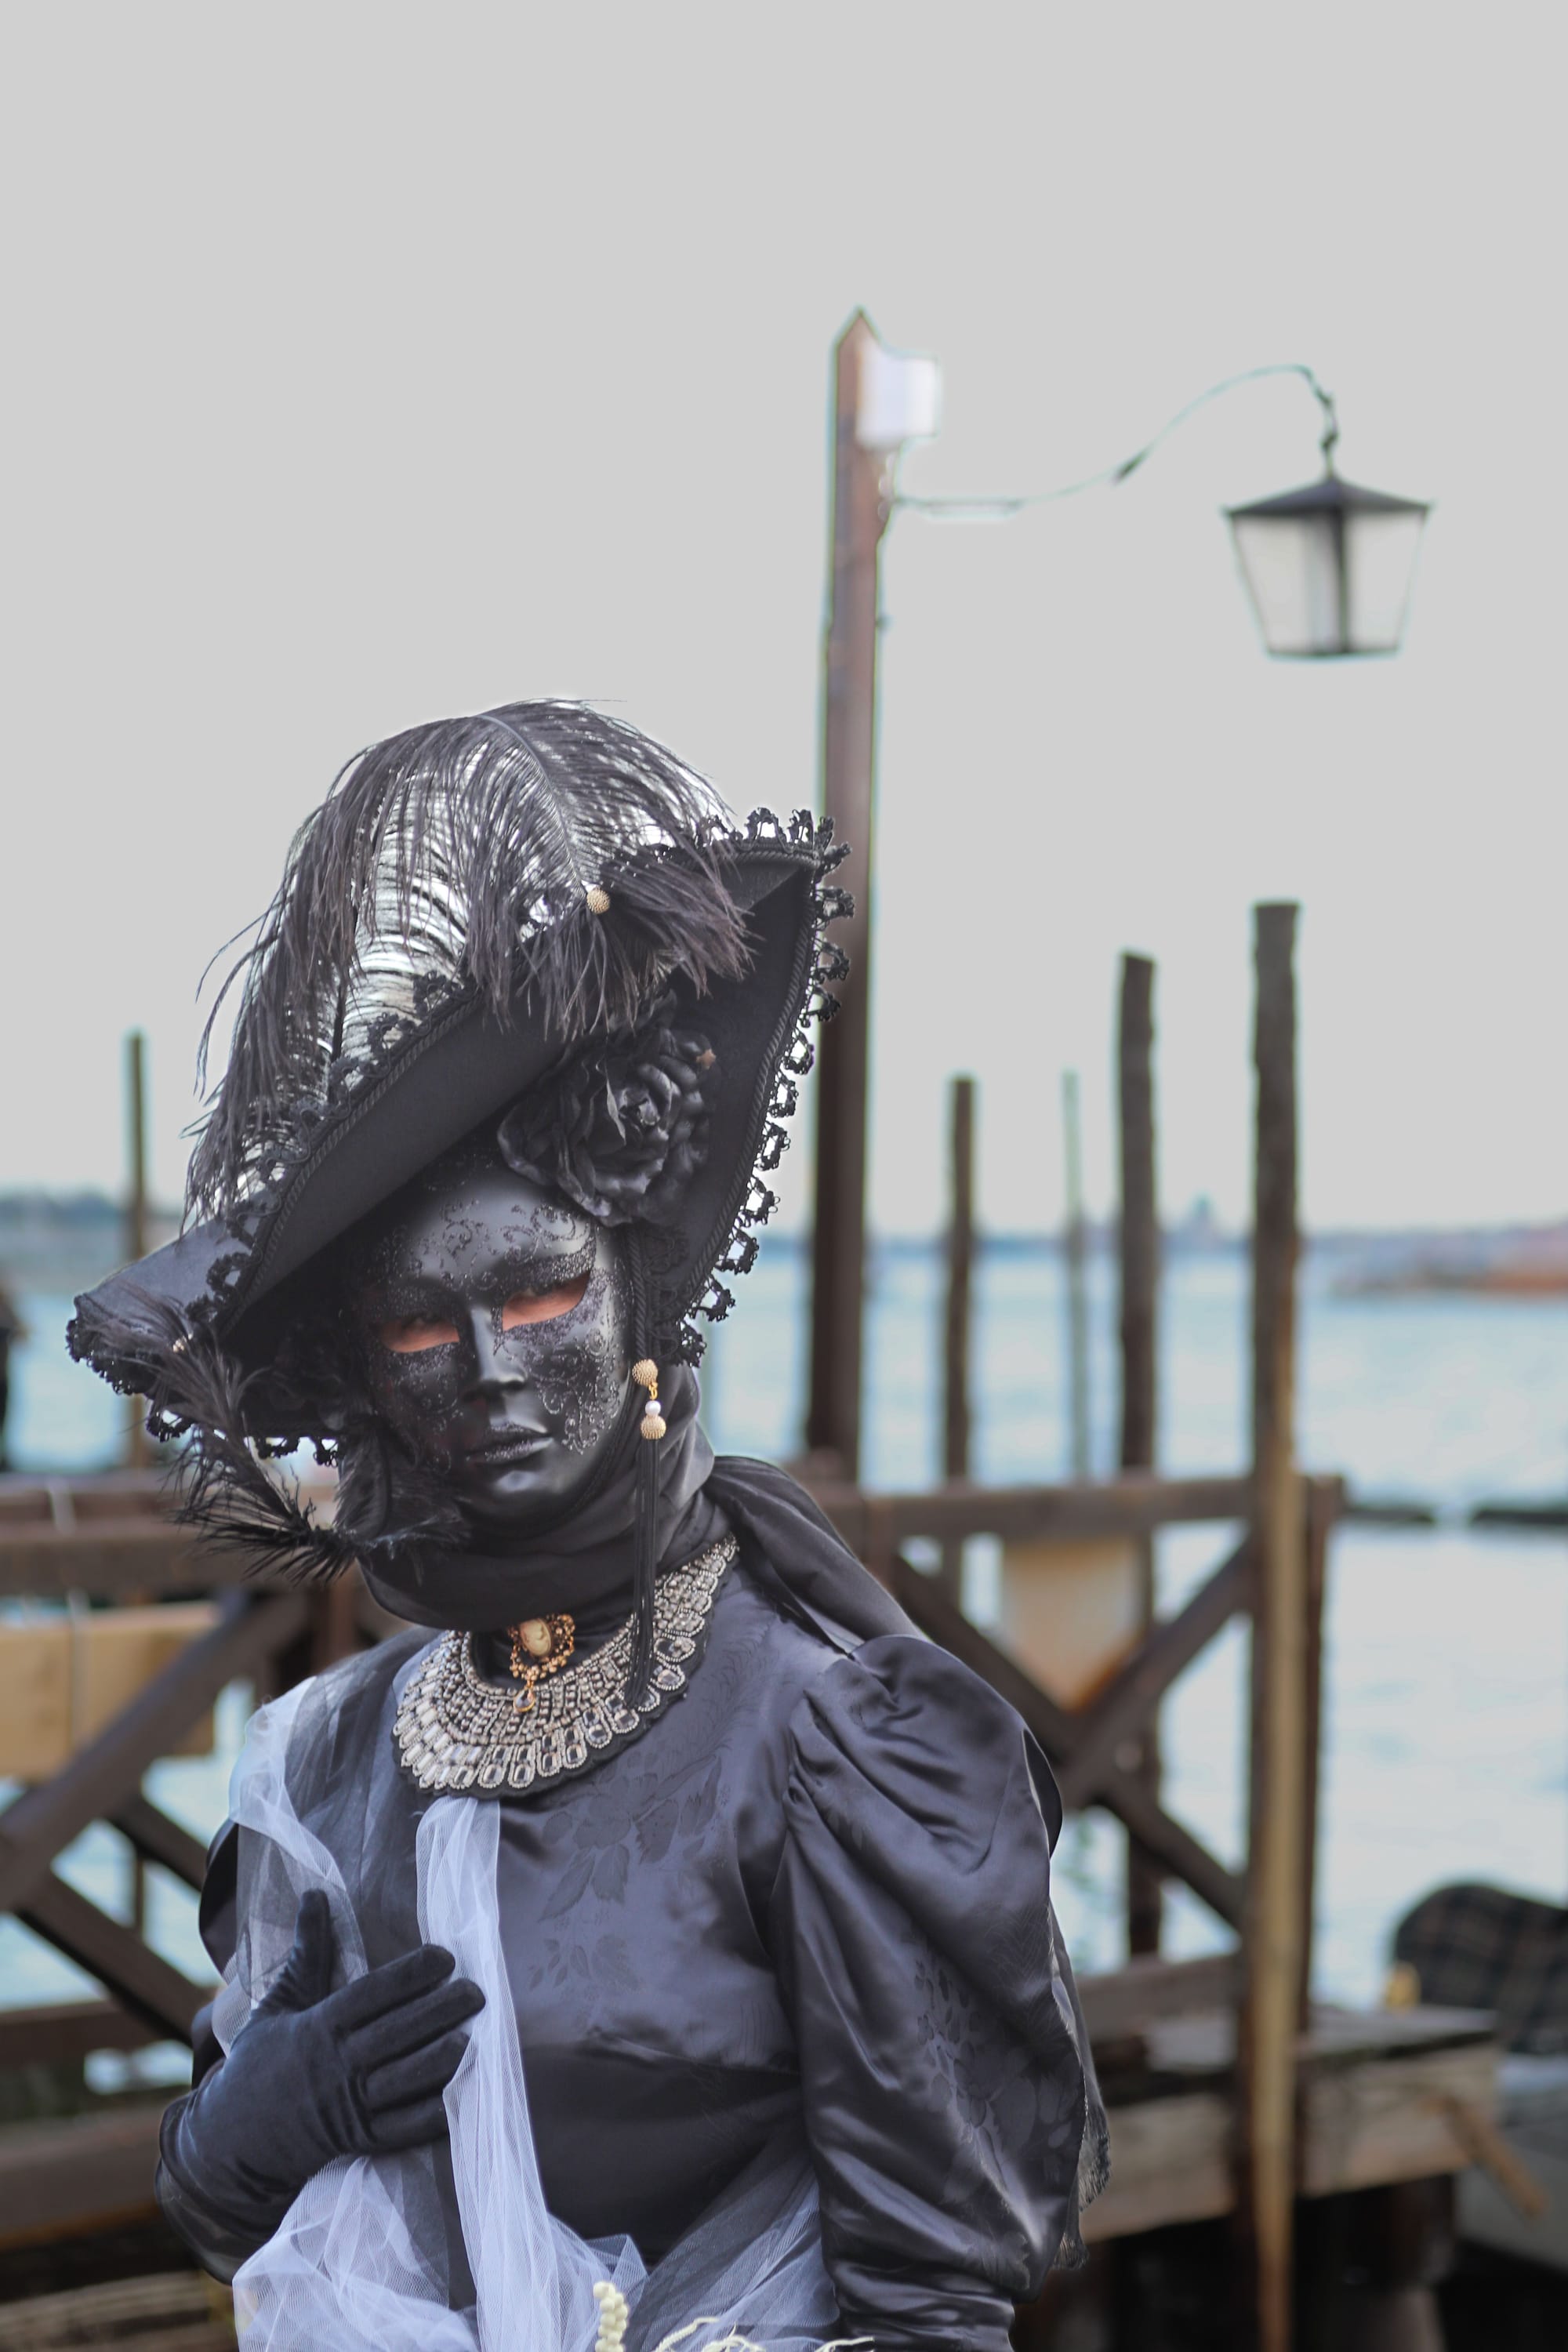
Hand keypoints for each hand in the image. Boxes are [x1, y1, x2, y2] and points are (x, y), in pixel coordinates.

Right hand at [161, 1889, 483, 2239]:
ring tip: (476, 2037)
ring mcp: (351, 2109)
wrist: (233, 2146)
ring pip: (407, 2082)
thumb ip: (306, 1953)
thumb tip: (315, 1894)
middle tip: (477, 1991)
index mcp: (317, 2029)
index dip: (410, 1975)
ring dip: (443, 2060)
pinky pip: (405, 2129)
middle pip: (398, 2034)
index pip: (371, 1995)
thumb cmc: (257, 2067)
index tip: (445, 1956)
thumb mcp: (277, 2006)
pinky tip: (465, 2094)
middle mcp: (338, 2067)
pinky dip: (436, 2115)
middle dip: (441, 2011)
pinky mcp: (363, 2141)